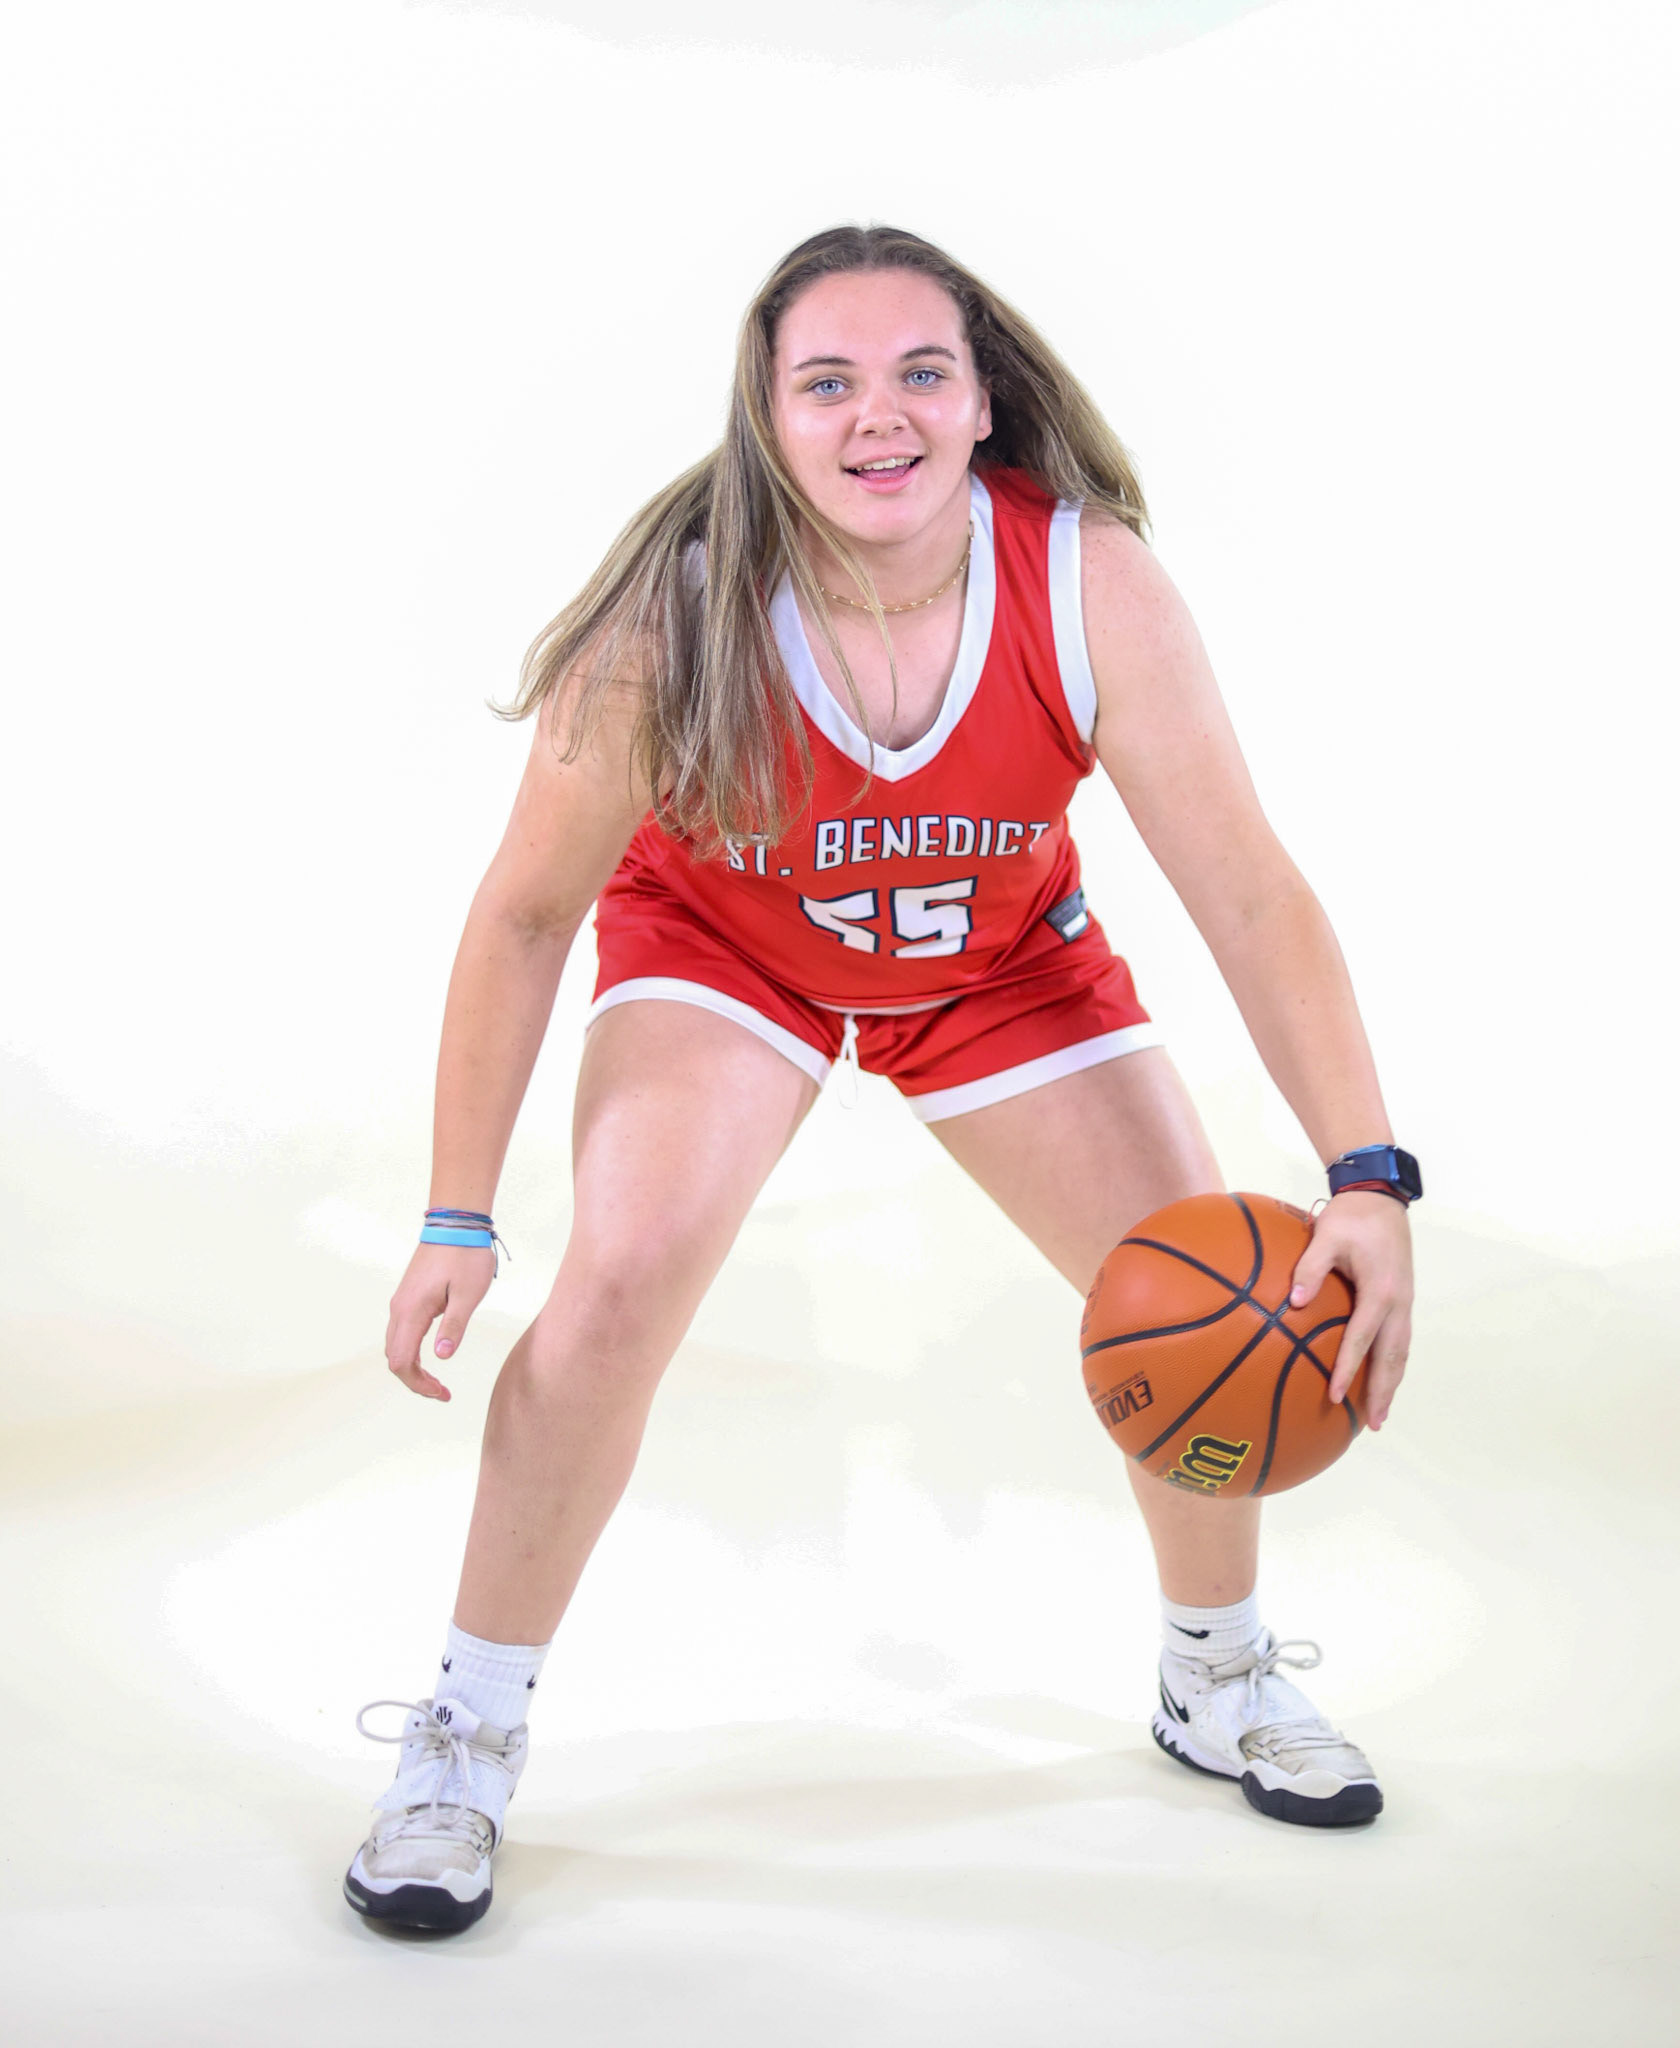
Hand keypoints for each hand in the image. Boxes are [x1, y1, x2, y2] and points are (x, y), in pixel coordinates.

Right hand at [384, 1244, 495, 1400]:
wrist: (456, 1221)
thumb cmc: (466, 1256)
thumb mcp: (468, 1295)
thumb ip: (453, 1327)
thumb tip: (441, 1358)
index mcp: (411, 1311)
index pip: (401, 1362)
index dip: (418, 1385)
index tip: (443, 1394)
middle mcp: (399, 1308)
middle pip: (394, 1358)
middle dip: (415, 1381)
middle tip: (444, 1393)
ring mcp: (401, 1301)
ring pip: (396, 1345)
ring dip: (413, 1367)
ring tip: (438, 1381)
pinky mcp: (408, 1295)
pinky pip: (402, 1331)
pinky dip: (413, 1351)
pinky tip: (432, 1355)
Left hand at [1288, 1191, 1412, 1429]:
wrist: (1381, 1197)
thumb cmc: (1351, 1217)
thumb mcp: (1326, 1237)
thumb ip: (1310, 1269)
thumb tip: (1294, 1303)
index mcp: (1380, 1291)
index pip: (1362, 1339)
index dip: (1348, 1369)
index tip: (1334, 1395)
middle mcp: (1399, 1302)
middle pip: (1392, 1357)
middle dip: (1383, 1391)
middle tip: (1373, 1423)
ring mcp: (1404, 1302)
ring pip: (1401, 1352)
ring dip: (1391, 1382)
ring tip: (1380, 1413)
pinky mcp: (1402, 1299)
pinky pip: (1399, 1339)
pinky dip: (1392, 1363)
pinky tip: (1382, 1377)